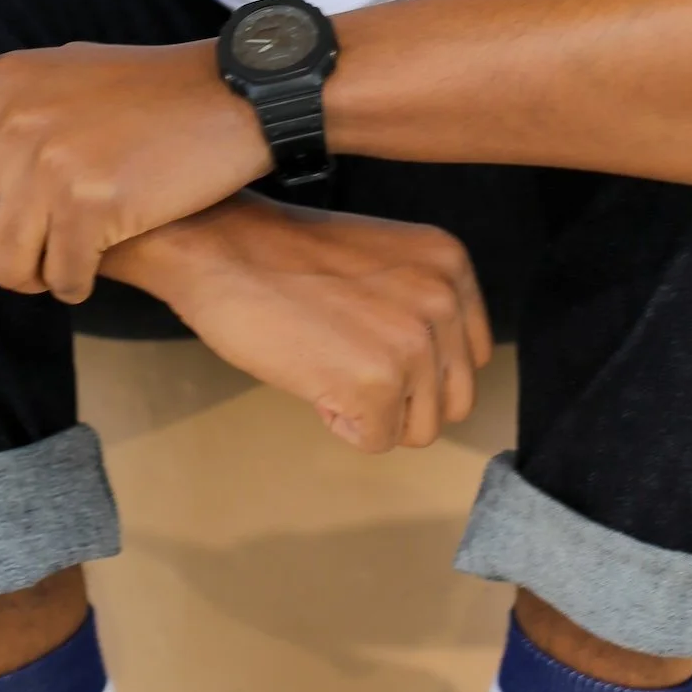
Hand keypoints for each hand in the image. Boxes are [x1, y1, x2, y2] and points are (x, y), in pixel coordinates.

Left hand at [0, 41, 270, 300]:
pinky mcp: (90, 207)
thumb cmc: (141, 88)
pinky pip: (58, 277)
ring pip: (2, 265)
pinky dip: (72, 283)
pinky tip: (92, 265)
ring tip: (56, 258)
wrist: (224, 92)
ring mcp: (45, 166)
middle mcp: (4, 125)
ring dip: (27, 276)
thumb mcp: (51, 74)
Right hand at [116, 195, 491, 452]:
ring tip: (327, 365)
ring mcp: (414, 343)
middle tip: (344, 361)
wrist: (220, 250)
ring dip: (372, 413)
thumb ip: (420, 304)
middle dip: (400, 399)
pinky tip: (311, 379)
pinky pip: (376, 441)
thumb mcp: (382, 263)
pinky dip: (340, 424)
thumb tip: (437, 375)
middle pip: (452, 401)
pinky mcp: (378, 383)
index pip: (470, 358)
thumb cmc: (283, 260)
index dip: (418, 368)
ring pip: (419, 430)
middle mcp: (444, 300)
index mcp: (451, 265)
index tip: (370, 344)